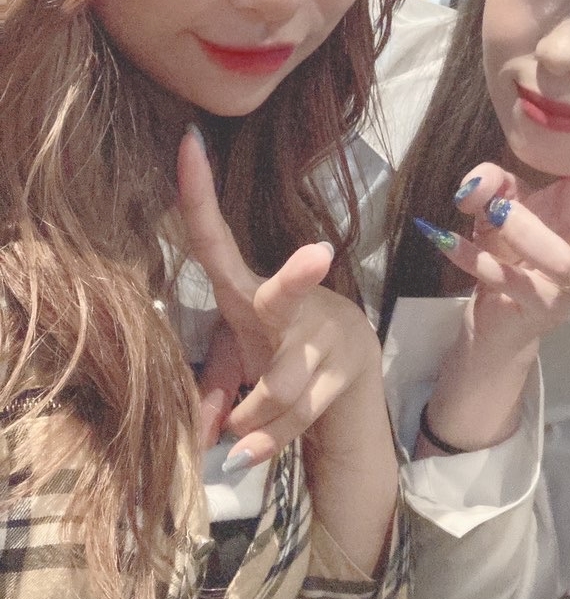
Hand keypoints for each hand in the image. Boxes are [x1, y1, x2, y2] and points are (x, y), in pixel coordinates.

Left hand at [177, 129, 382, 464]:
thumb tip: (199, 432)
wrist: (352, 373)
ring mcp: (324, 338)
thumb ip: (212, 386)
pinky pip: (300, 414)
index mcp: (250, 291)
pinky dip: (268, 439)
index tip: (189, 143)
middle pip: (285, 295)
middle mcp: (291, 307)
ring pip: (283, 382)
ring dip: (254, 411)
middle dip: (299, 277)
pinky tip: (243, 455)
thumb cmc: (279, 352)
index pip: (216, 239)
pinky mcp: (346, 372)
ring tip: (237, 433)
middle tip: (319, 255)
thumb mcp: (238, 359)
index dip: (199, 193)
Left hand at [428, 117, 569, 305]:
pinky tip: (448, 239)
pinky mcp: (539, 308)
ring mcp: (568, 283)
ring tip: (495, 211)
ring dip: (528, 231)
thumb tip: (480, 183)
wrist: (490, 312)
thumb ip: (489, 181)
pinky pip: (508, 279)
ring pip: (563, 260)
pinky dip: (475, 256)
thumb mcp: (494, 201)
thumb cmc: (506, 245)